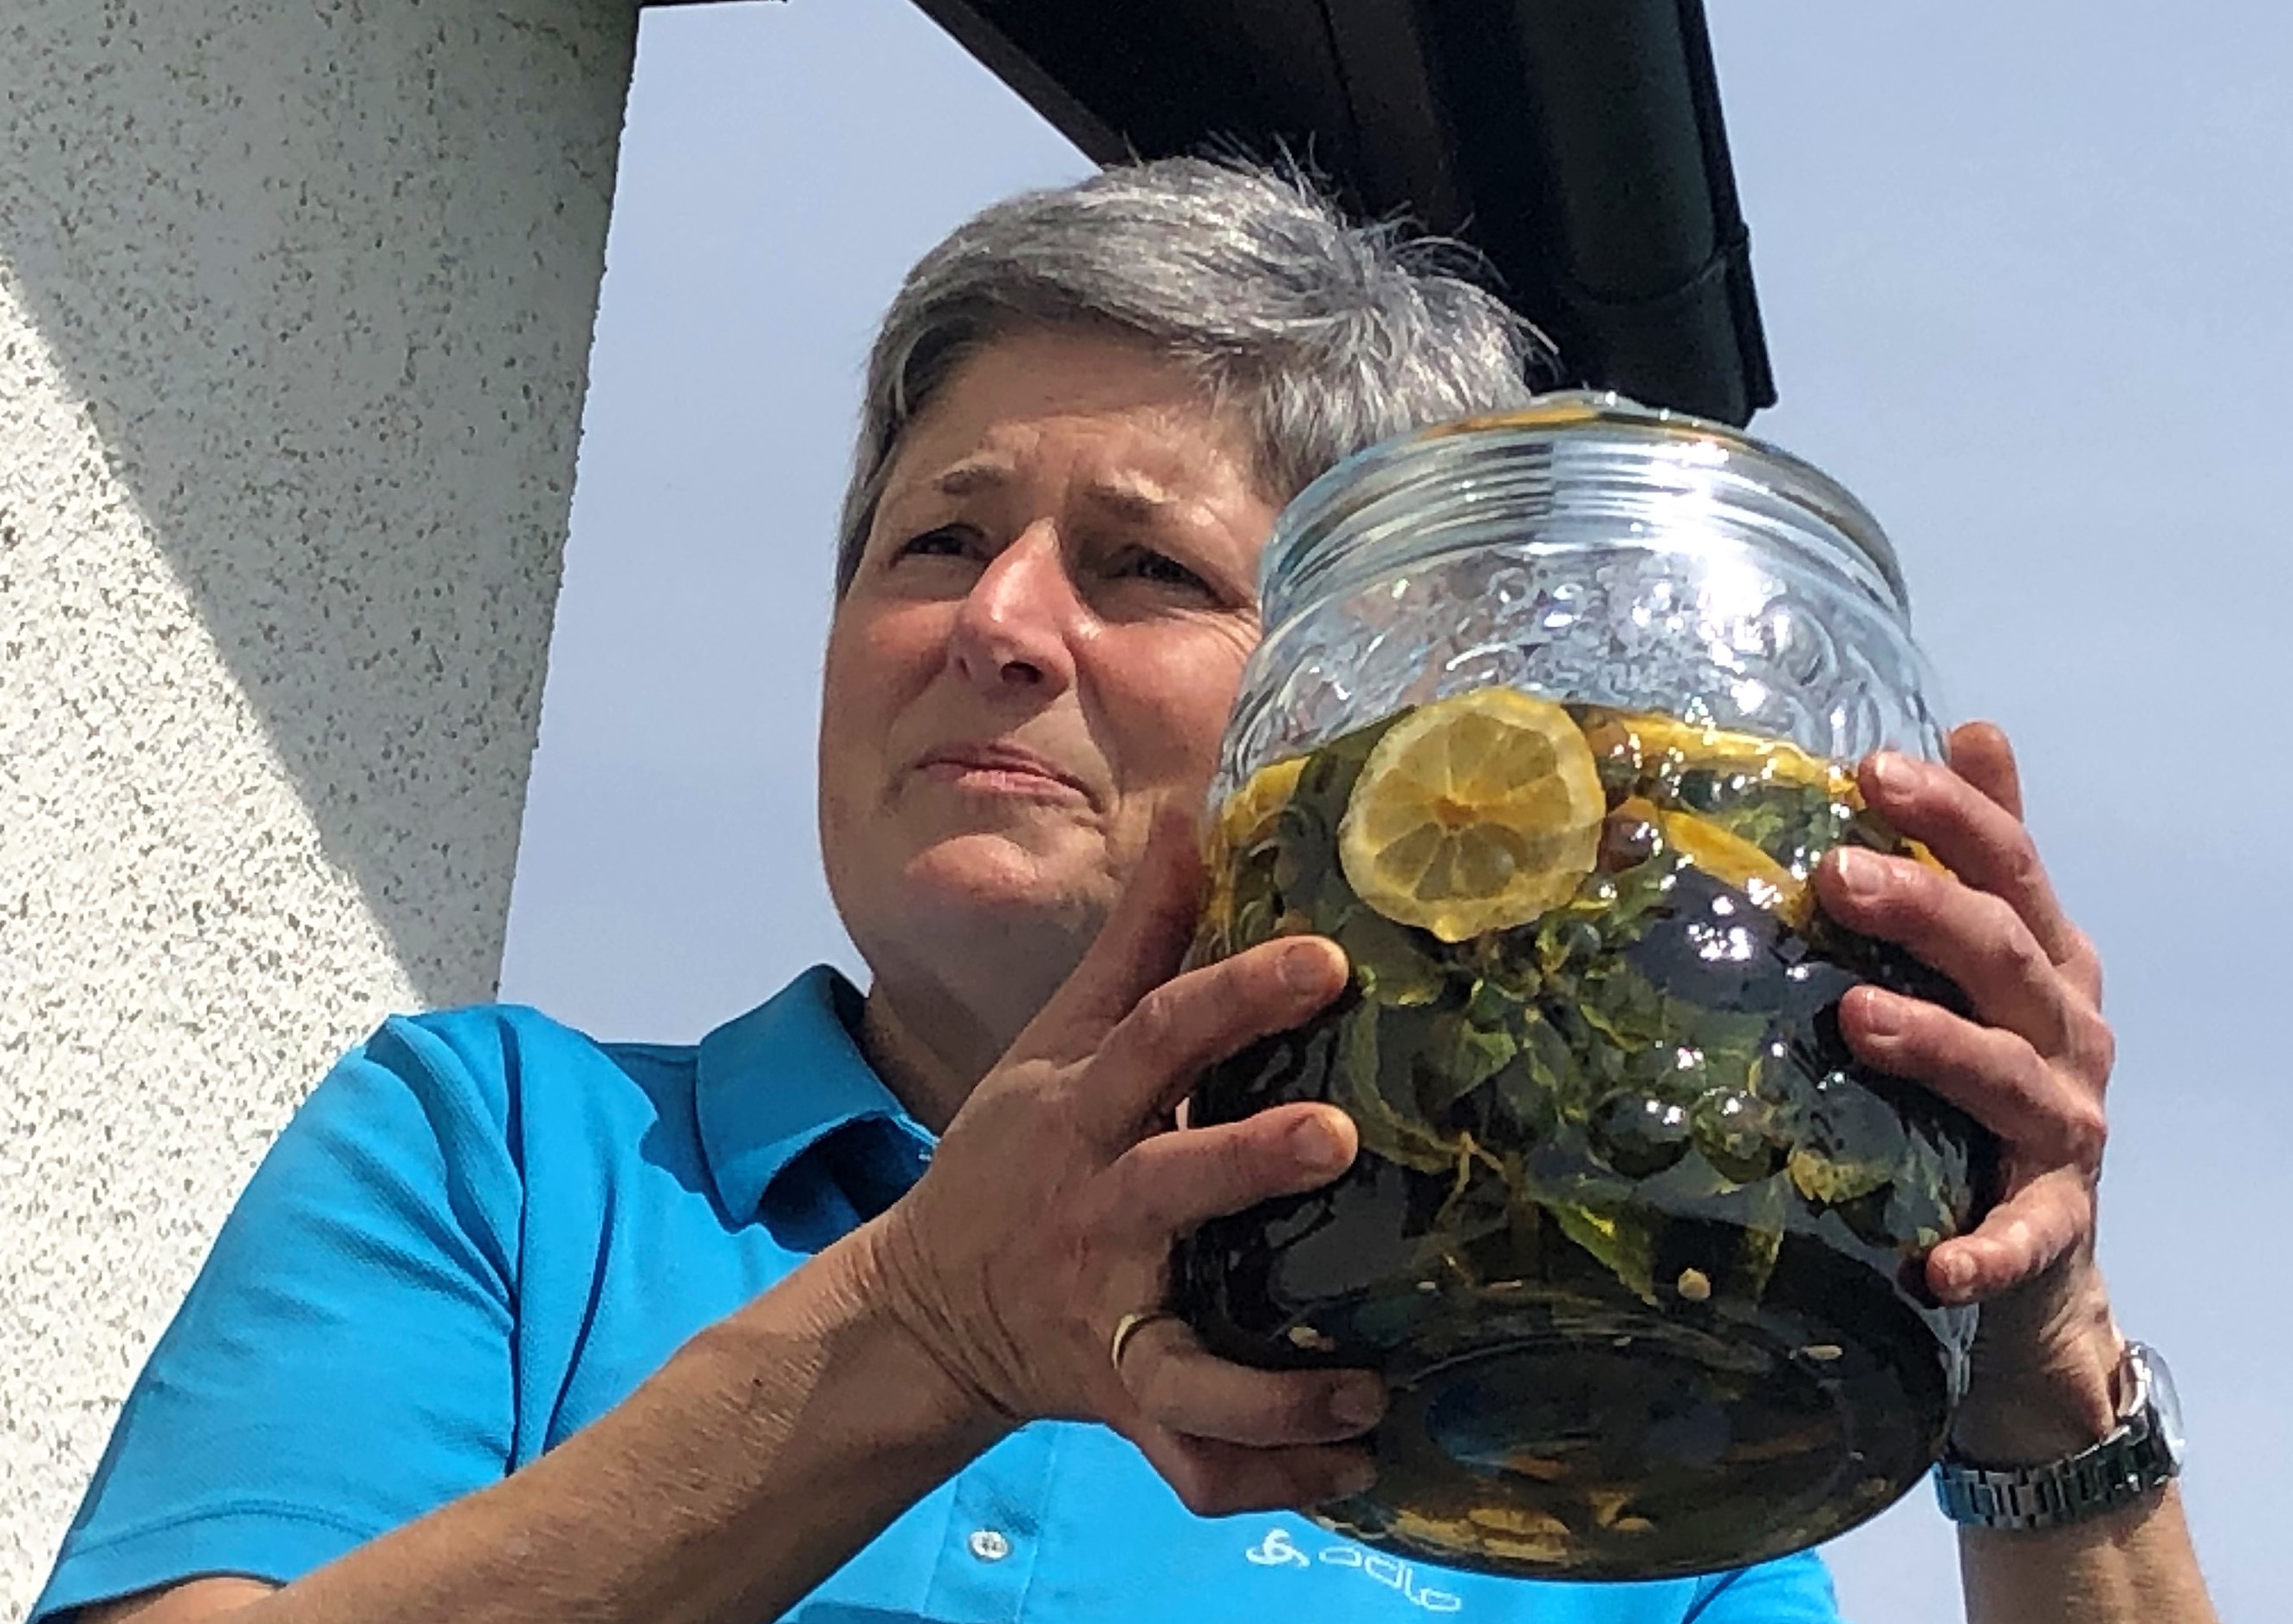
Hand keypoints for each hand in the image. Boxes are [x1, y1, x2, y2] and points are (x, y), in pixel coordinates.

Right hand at [859, 822, 1385, 1514]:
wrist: (928, 1304)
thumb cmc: (1019, 1152)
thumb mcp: (1057, 1041)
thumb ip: (1137, 940)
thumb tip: (1195, 816)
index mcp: (1085, 1115)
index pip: (1156, 1036)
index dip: (1235, 995)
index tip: (1325, 957)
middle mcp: (1097, 1216)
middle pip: (1170, 1184)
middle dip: (1248, 1162)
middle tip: (1337, 1140)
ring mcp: (1107, 1320)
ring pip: (1183, 1366)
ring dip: (1273, 1388)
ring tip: (1365, 1388)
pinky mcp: (1124, 1402)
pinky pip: (1191, 1458)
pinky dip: (1266, 1475)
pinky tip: (1351, 1468)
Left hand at [1813, 722, 2127, 1446]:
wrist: (2042, 1269)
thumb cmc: (1989, 1089)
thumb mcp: (1995, 967)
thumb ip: (1983, 857)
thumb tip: (1972, 726)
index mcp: (2049, 962)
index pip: (2008, 869)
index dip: (1951, 816)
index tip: (1871, 769)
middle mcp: (2069, 1035)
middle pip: (2004, 956)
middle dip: (1925, 909)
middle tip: (1835, 874)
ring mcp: (2067, 1131)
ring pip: (2007, 1077)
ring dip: (1938, 1045)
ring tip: (1856, 1020)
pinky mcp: (2054, 1227)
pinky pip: (2021, 1237)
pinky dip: (1985, 1251)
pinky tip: (1936, 1267)